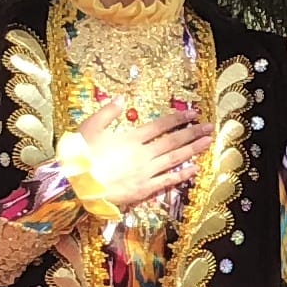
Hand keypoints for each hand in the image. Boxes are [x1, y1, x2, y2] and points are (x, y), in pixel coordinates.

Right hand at [85, 110, 211, 215]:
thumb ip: (108, 112)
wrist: (75, 185)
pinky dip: (182, 174)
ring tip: (208, 143)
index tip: (194, 114)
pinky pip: (168, 180)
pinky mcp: (144, 189)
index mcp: (131, 138)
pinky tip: (195, 169)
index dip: (179, 118)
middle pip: (173, 141)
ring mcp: (145, 172)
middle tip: (210, 127)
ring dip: (193, 150)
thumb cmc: (80, 156)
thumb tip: (123, 98)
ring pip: (175, 159)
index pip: (161, 125)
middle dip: (193, 133)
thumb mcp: (90, 127)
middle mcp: (143, 154)